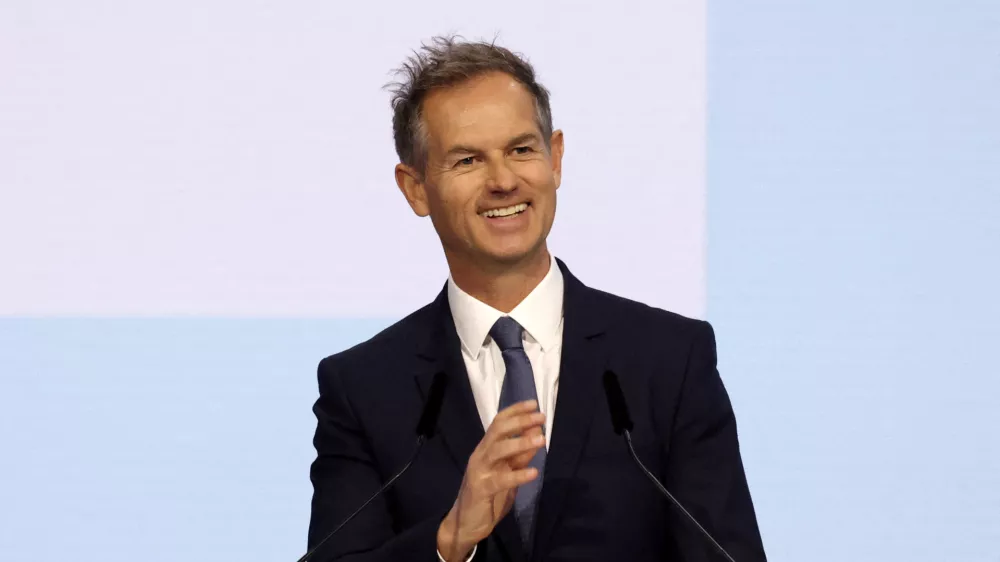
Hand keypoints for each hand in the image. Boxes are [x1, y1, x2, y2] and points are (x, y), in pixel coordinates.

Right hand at [437, 399, 545, 560]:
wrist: (465, 524)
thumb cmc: (487, 497)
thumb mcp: (507, 473)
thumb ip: (519, 457)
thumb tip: (536, 436)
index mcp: (486, 449)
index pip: (498, 423)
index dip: (515, 411)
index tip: (533, 403)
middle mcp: (480, 455)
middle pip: (498, 431)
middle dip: (520, 422)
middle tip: (540, 417)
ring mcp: (479, 471)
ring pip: (498, 451)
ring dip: (520, 443)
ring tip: (541, 440)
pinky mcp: (480, 489)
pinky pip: (500, 480)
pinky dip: (518, 475)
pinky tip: (533, 473)